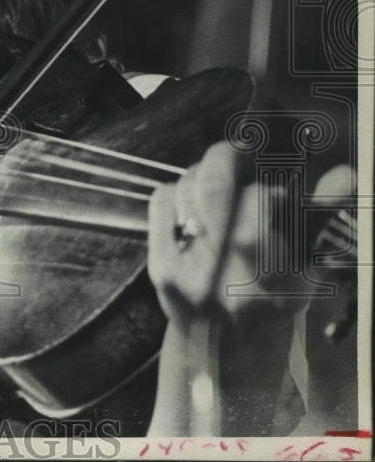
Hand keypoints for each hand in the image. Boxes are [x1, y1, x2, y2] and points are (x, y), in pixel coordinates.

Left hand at [146, 141, 353, 434]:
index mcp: (267, 274)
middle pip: (213, 186)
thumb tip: (344, 174)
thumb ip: (325, 219)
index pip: (259, 201)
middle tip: (239, 152)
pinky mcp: (157, 265)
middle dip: (227, 157)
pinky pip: (162, 200)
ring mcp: (182, 270)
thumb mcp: (310, 268)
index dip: (266, 181)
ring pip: (186, 187)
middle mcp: (220, 274)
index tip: (272, 178)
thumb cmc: (273, 302)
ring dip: (203, 174)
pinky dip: (178, 189)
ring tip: (219, 183)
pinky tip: (193, 200)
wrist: (223, 350)